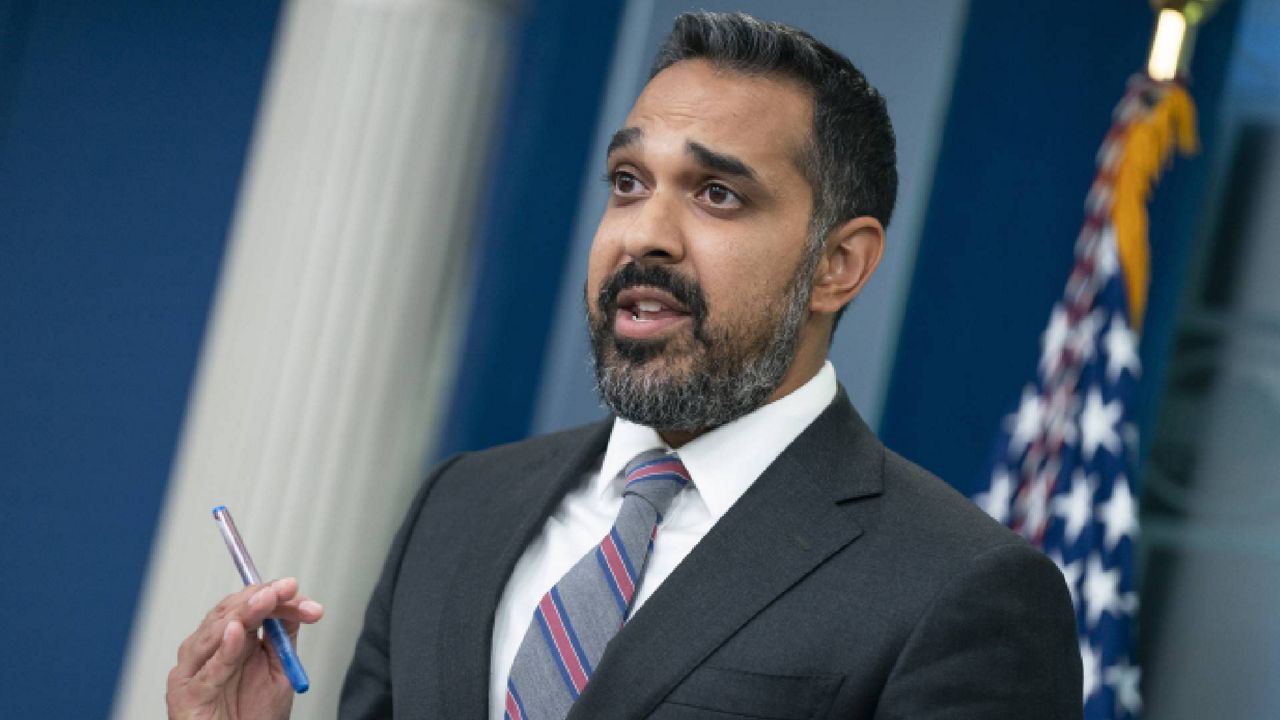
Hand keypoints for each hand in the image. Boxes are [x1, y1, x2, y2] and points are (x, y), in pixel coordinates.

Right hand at [167, 578, 323, 719]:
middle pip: (229, 612)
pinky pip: (208, 672)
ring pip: (214, 634)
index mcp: (227, 640)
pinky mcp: (188, 695)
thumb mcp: (277, 668)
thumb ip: (282, 636)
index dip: (272, 594)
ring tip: (265, 601)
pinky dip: (224, 652)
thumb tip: (297, 601)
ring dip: (244, 614)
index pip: (246, 604)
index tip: (295, 589)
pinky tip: (237, 633)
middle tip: (285, 590)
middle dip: (261, 598)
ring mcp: (193, 671)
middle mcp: (206, 650)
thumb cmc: (253, 716)